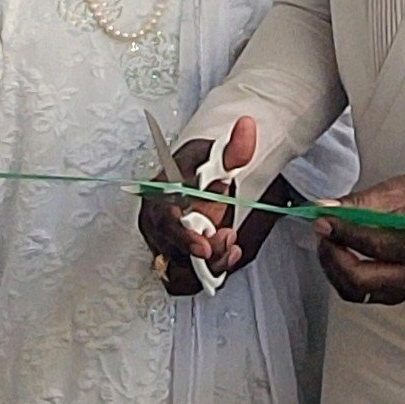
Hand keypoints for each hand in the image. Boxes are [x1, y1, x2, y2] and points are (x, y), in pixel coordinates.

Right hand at [139, 122, 285, 295]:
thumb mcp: (218, 154)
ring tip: (230, 246)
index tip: (204, 247)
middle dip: (206, 251)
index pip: (165, 221)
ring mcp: (165, 243)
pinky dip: (208, 271)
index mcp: (160, 194)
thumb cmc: (200, 168)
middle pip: (174, 250)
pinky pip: (187, 277)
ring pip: (182, 269)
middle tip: (228, 237)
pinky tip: (226, 255)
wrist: (198, 180)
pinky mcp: (176, 258)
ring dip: (210, 264)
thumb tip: (247, 126)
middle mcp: (157, 222)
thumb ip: (236, 147)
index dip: (184, 237)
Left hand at [316, 169, 404, 306]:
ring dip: (333, 266)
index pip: (374, 246)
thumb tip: (324, 209)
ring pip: (353, 290)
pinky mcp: (390, 295)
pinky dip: (340, 274)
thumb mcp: (393, 191)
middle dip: (333, 255)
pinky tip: (338, 252)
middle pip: (361, 279)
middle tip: (322, 230)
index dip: (343, 233)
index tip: (322, 220)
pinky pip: (356, 292)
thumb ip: (358, 203)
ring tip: (329, 238)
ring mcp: (402, 290)